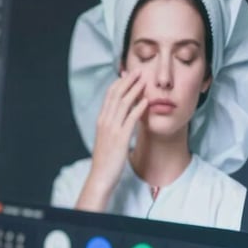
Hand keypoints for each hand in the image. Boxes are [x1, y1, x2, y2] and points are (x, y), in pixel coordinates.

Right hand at [76, 69, 146, 210]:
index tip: (129, 74)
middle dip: (128, 81)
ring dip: (135, 90)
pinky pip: (131, 119)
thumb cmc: (105, 159)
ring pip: (123, 104)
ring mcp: (112, 129)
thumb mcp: (106, 139)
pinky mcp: (121, 138)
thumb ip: (112, 126)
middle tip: (139, 71)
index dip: (120, 83)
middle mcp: (105, 121)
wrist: (100, 176)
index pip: (110, 95)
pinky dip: (139, 108)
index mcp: (101, 120)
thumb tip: (120, 118)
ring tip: (145, 81)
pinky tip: (146, 101)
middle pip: (116, 95)